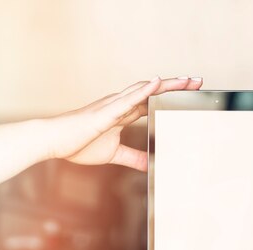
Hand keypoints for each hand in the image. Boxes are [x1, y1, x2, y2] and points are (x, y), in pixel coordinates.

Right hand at [52, 76, 202, 169]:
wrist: (53, 142)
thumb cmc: (78, 144)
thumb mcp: (114, 154)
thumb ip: (133, 157)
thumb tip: (150, 165)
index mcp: (123, 113)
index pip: (153, 102)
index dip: (171, 97)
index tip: (190, 94)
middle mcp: (121, 105)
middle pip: (154, 91)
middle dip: (176, 86)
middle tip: (199, 82)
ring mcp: (113, 105)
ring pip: (145, 90)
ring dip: (167, 84)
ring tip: (188, 80)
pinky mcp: (105, 111)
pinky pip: (127, 99)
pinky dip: (144, 90)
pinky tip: (158, 83)